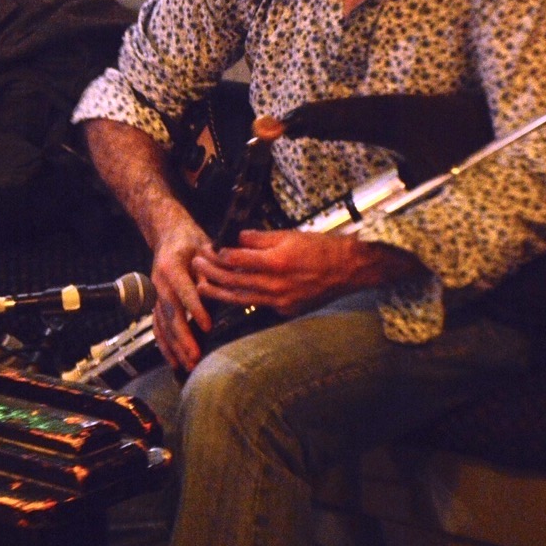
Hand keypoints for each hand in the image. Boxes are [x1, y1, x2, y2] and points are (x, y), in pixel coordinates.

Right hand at [150, 218, 213, 372]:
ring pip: (163, 325)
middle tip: (195, 357)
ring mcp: (155, 294)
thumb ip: (211, 268)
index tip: (207, 327)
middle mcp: (159, 283)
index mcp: (171, 266)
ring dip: (175, 346)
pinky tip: (174, 361)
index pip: (184, 291)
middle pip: (171, 314)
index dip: (195, 309)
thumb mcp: (204, 246)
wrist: (168, 235)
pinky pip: (158, 327)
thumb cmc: (191, 241)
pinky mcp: (156, 303)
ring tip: (188, 365)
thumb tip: (222, 287)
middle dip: (183, 338)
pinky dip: (165, 345)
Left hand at [192, 229, 424, 315]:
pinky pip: (259, 305)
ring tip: (202, 289)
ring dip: (219, 294)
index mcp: (276, 262)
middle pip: (234, 281)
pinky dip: (243, 301)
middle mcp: (275, 285)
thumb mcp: (291, 235)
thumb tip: (238, 238)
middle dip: (212, 274)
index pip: (237, 259)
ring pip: (242, 298)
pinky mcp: (286, 311)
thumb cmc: (323, 249)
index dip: (219, 255)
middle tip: (196, 267)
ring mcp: (280, 301)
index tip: (208, 250)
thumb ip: (261, 238)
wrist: (349, 270)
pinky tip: (231, 297)